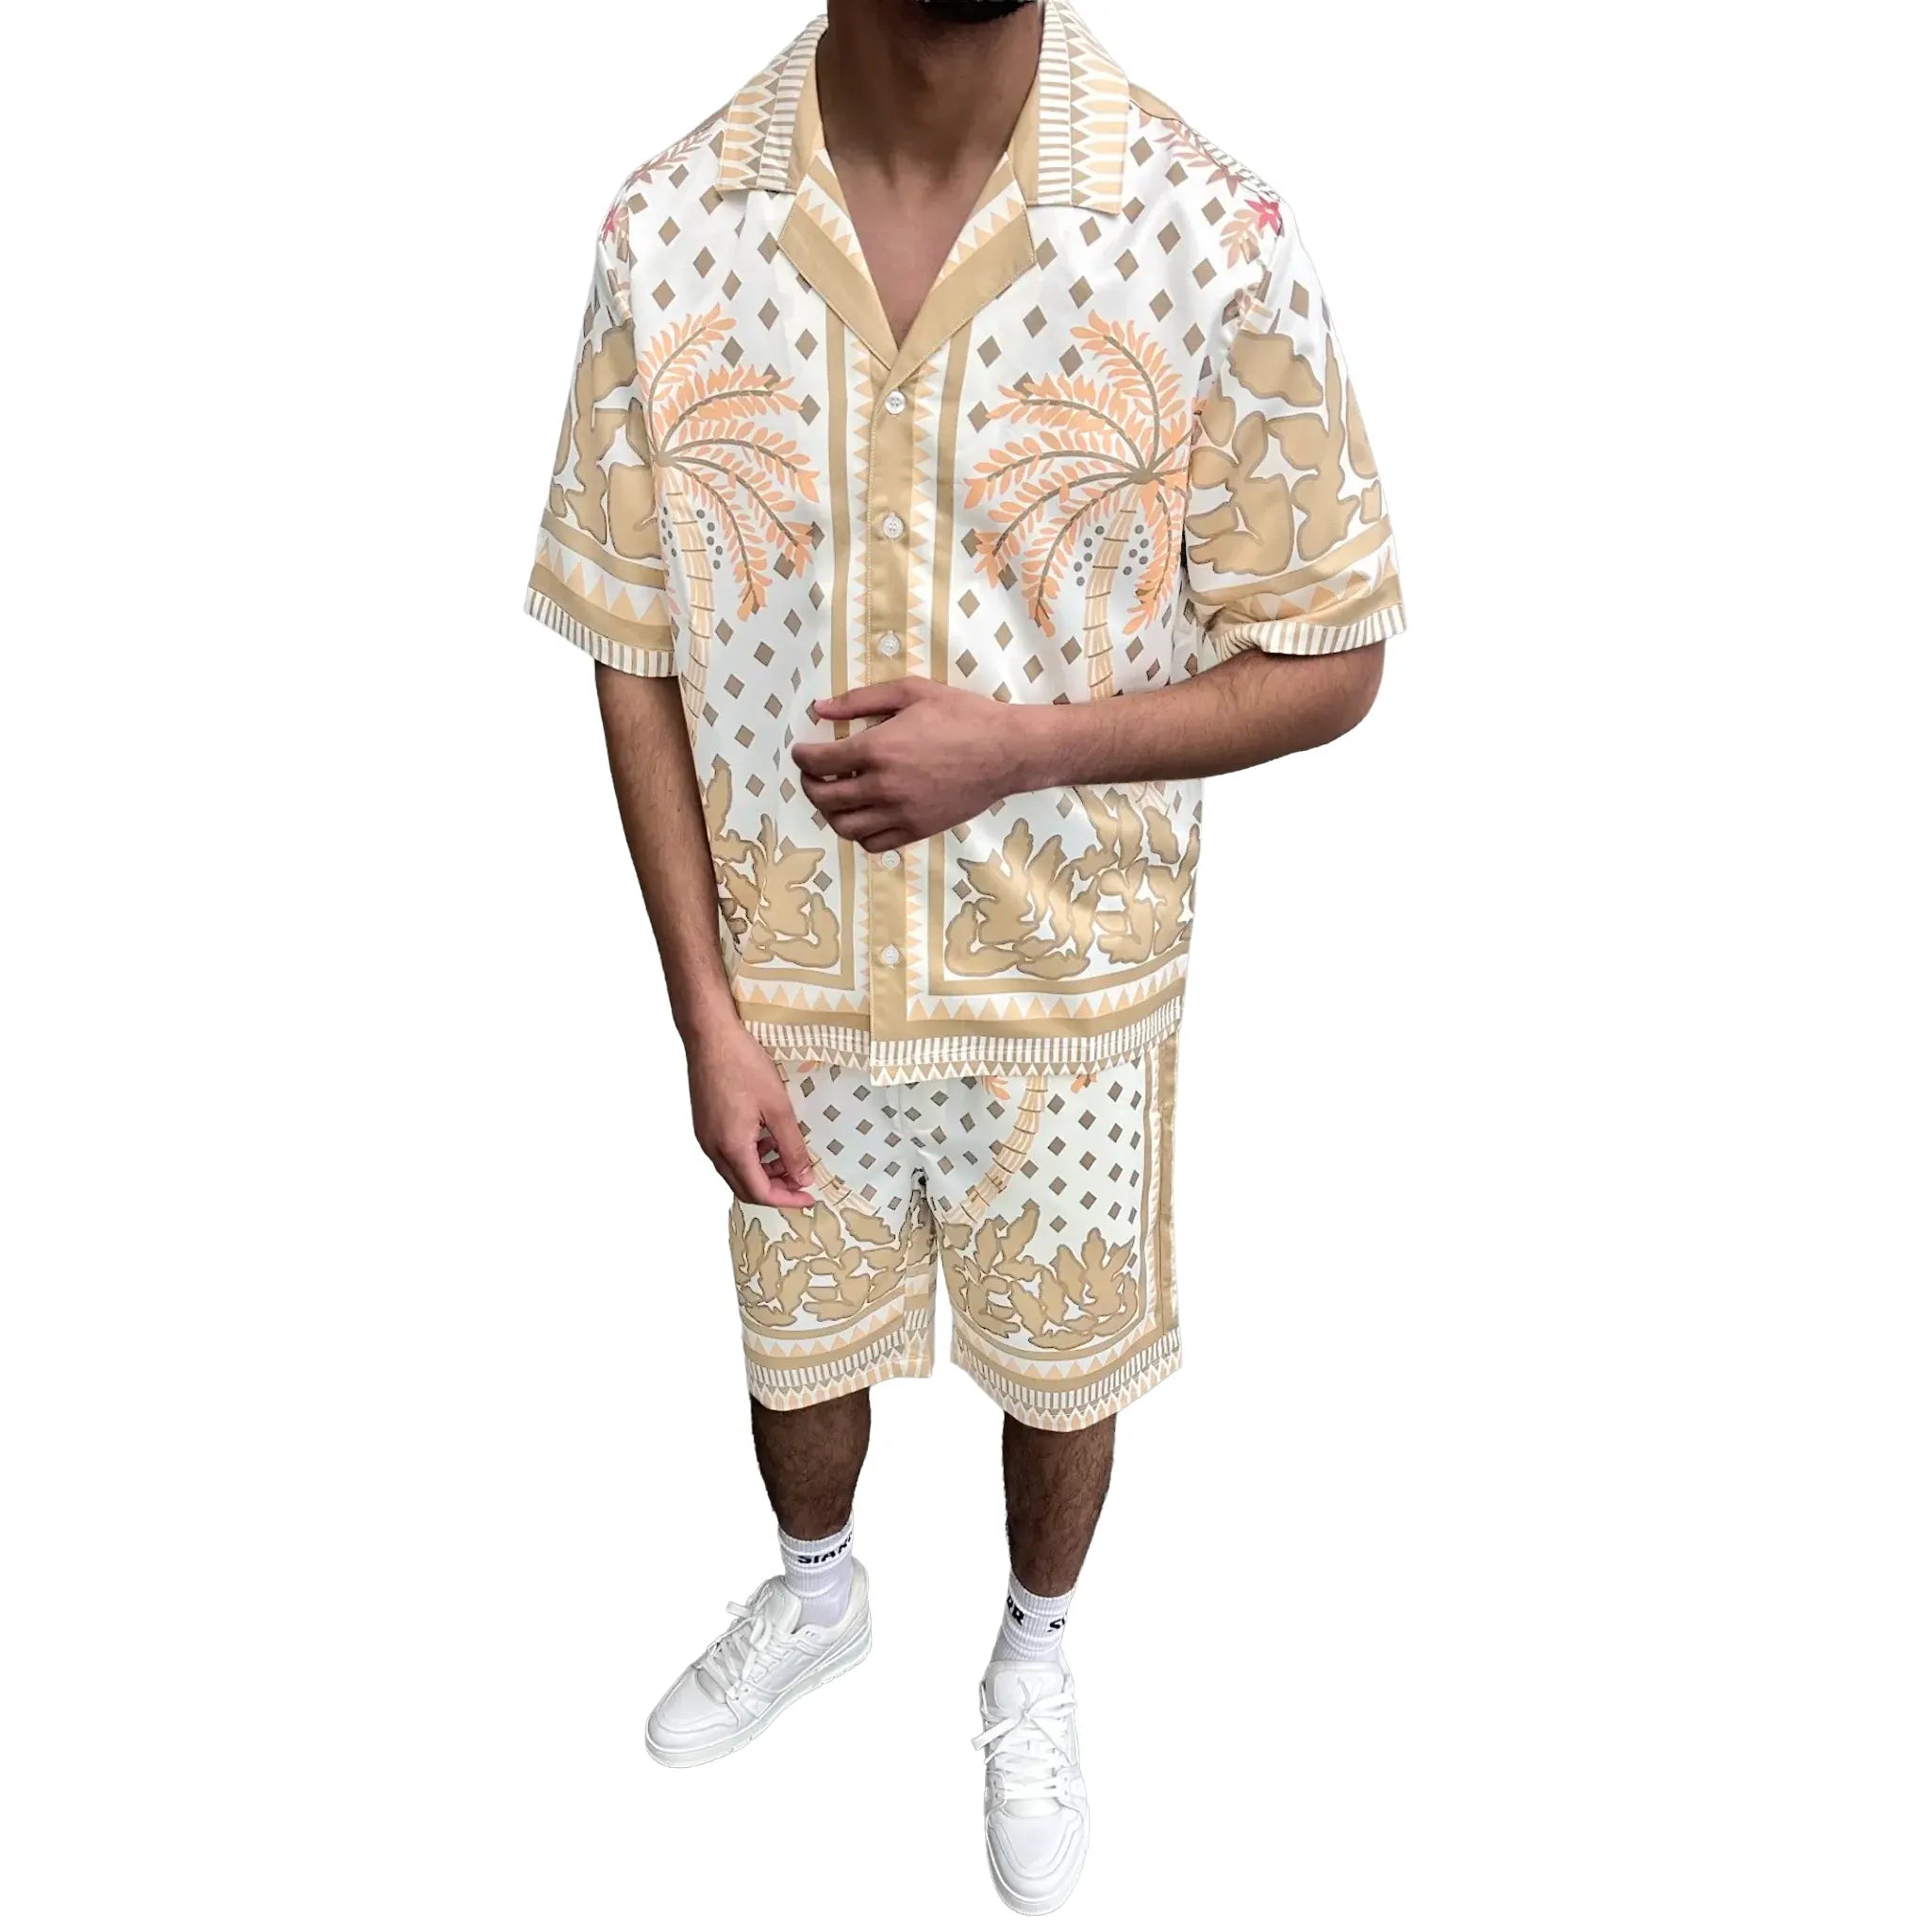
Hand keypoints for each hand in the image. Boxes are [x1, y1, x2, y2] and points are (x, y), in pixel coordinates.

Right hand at [685, 1019, 814, 1207]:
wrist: (710, 1035)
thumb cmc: (742, 1065)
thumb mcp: (778, 1107)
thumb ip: (792, 1147)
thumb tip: (803, 1178)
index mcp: (731, 1148)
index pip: (759, 1192)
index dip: (787, 1200)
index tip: (809, 1197)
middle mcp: (713, 1148)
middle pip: (744, 1188)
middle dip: (775, 1190)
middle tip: (801, 1182)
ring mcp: (705, 1137)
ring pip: (735, 1172)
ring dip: (762, 1173)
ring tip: (788, 1158)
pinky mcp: (704, 1125)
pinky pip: (728, 1154)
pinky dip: (749, 1156)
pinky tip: (767, 1139)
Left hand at [791, 678, 1040, 849]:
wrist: (1007, 752)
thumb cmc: (963, 715)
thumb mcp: (911, 692)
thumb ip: (860, 700)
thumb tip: (819, 709)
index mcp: (878, 749)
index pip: (819, 761)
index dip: (802, 756)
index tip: (802, 751)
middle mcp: (884, 786)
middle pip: (824, 798)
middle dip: (810, 784)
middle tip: (814, 773)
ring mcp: (900, 813)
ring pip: (844, 826)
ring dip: (830, 812)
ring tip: (835, 796)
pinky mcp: (917, 830)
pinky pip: (873, 843)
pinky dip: (858, 832)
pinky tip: (863, 814)